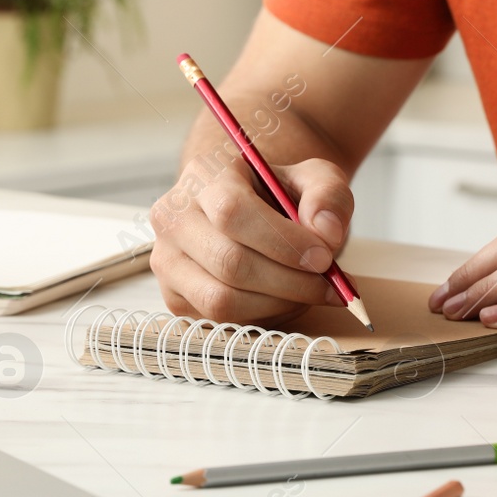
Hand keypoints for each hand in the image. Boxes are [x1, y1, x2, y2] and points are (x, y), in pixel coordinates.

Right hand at [150, 157, 351, 324]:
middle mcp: (173, 217)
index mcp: (203, 175)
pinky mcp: (173, 297)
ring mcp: (167, 260)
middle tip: (328, 283)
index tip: (324, 257)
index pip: (233, 212)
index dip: (282, 242)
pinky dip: (262, 317)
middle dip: (289, 281)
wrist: (250, 213)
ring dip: (277, 304)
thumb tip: (325, 232)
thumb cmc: (278, 195)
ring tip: (308, 291)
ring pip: (221, 300)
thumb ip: (328, 196)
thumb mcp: (314, 178)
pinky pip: (220, 321)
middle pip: (229, 262)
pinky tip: (282, 298)